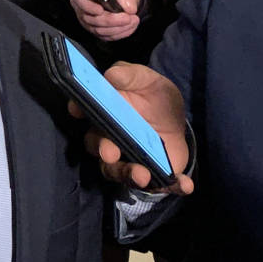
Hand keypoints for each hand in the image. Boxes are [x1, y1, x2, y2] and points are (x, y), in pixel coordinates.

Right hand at [70, 0, 144, 41]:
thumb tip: (129, 9)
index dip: (88, 7)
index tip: (100, 10)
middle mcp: (82, 6)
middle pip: (90, 18)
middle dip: (111, 20)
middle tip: (128, 17)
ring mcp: (87, 19)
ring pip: (98, 29)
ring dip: (118, 28)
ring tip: (133, 20)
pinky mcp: (96, 28)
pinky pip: (105, 36)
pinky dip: (120, 33)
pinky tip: (129, 26)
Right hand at [71, 63, 193, 194]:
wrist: (176, 121)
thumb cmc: (154, 98)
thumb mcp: (148, 80)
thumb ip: (130, 75)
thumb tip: (111, 75)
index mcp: (104, 112)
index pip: (84, 111)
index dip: (78, 109)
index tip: (77, 110)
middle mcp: (108, 139)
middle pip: (97, 147)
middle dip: (103, 151)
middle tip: (110, 153)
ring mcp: (127, 159)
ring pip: (119, 172)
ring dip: (129, 175)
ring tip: (143, 176)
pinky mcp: (151, 173)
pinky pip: (159, 184)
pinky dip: (172, 186)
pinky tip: (185, 184)